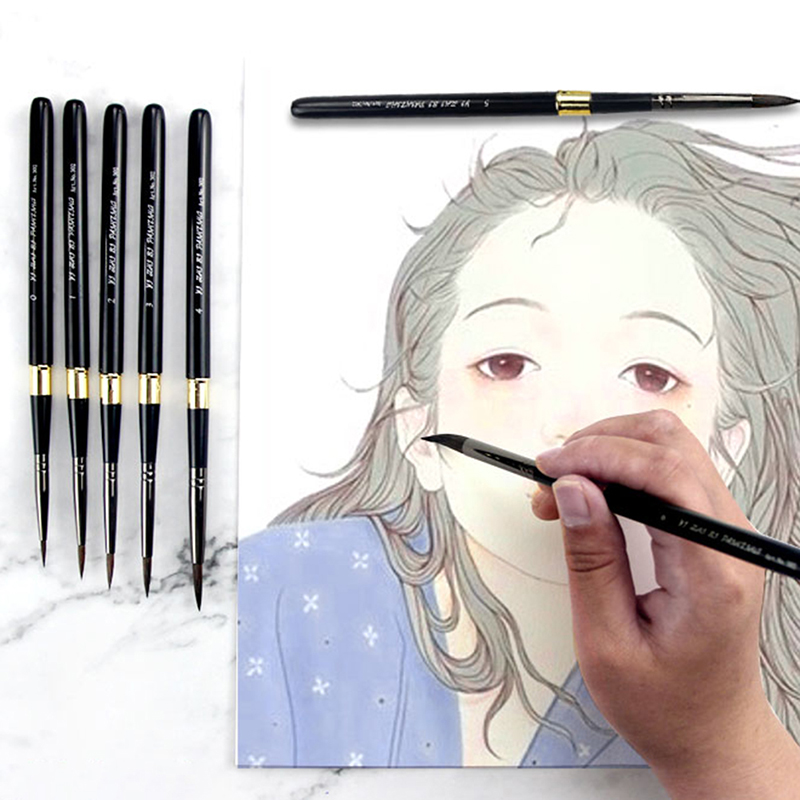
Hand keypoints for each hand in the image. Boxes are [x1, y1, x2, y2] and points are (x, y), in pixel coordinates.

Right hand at [530, 410, 798, 797]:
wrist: (711, 733)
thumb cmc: (662, 705)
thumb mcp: (606, 642)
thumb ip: (590, 560)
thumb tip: (571, 488)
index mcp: (712, 572)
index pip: (664, 474)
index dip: (599, 455)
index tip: (547, 468)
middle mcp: (731, 540)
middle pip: (671, 445)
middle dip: (600, 445)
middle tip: (548, 480)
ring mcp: (727, 532)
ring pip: (670, 449)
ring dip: (609, 452)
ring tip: (562, 488)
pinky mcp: (714, 532)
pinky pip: (670, 474)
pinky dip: (623, 470)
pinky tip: (589, 493)